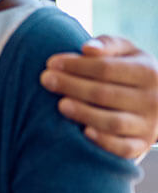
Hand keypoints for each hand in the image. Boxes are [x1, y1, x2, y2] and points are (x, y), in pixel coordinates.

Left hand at [41, 35, 157, 158]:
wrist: (157, 99)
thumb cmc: (130, 69)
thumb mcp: (127, 52)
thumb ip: (108, 45)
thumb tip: (88, 48)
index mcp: (148, 72)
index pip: (107, 68)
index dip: (76, 66)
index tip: (51, 63)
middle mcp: (152, 100)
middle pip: (105, 94)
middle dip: (72, 86)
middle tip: (46, 80)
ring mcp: (149, 125)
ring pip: (113, 122)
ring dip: (84, 113)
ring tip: (60, 104)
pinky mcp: (142, 145)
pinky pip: (123, 148)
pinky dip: (104, 141)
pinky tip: (84, 132)